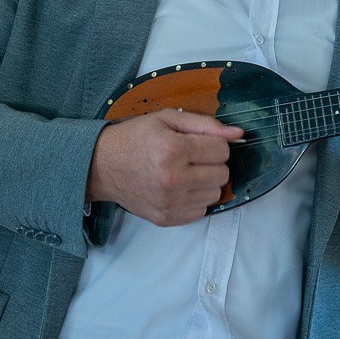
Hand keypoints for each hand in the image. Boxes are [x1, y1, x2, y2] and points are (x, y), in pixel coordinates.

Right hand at [87, 109, 243, 225]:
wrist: (101, 166)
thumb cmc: (135, 138)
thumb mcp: (167, 119)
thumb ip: (205, 124)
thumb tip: (238, 133)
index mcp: (173, 150)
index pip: (222, 151)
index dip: (214, 143)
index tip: (199, 142)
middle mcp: (172, 179)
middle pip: (222, 174)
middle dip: (212, 163)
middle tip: (192, 157)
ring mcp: (169, 203)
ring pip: (215, 194)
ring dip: (206, 182)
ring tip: (186, 172)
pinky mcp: (166, 219)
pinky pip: (201, 212)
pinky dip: (195, 199)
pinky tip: (180, 188)